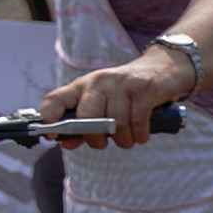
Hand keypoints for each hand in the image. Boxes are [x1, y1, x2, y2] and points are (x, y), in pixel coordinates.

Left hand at [37, 45, 194, 148]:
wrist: (164, 68)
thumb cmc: (127, 92)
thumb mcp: (102, 103)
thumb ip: (84, 124)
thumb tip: (66, 143)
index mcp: (82, 86)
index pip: (54, 99)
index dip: (49, 118)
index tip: (53, 135)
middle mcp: (99, 82)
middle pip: (87, 116)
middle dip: (95, 138)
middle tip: (103, 143)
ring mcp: (122, 84)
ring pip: (115, 123)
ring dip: (123, 140)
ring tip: (128, 140)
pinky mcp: (144, 89)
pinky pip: (137, 121)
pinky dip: (139, 135)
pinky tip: (141, 136)